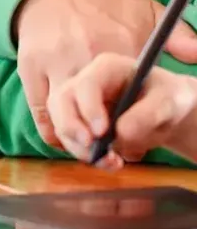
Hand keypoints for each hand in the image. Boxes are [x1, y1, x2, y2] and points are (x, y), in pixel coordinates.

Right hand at [15, 0, 196, 146]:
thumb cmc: (104, 4)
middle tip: (107, 153)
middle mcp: (77, 56)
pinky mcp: (30, 68)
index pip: (117, 100)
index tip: (123, 139)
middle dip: (95, 144)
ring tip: (89, 149)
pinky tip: (68, 135)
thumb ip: (179, 35)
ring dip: (74, 144)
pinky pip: (41, 115)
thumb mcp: (146, 12)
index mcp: (111, 47)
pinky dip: (55, 133)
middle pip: (85, 118)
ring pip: (61, 120)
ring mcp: (51, 63)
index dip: (121, 128)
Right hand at [47, 53, 196, 166]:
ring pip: (60, 123)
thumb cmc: (167, 99)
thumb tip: (120, 133)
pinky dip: (84, 155)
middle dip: (70, 127)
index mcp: (106, 68)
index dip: (89, 108)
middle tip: (92, 151)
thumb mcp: (168, 102)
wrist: (164, 112)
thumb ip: (147, 114)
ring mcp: (79, 102)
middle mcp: (86, 82)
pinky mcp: (78, 122)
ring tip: (111, 161)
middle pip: (60, 101)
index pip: (86, 84)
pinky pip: (69, 140)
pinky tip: (109, 161)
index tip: (102, 133)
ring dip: (79, 148)